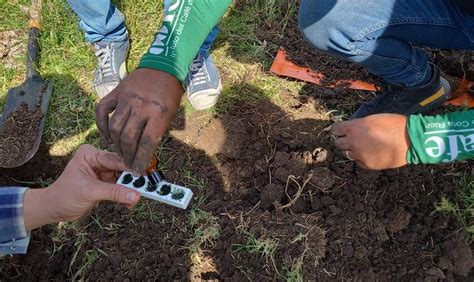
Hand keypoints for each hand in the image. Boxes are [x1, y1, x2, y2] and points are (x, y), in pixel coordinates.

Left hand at [23, 145, 140, 231]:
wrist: (55, 209)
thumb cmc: (64, 196)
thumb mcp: (90, 192)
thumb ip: (114, 192)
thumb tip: (135, 195)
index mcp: (90, 154)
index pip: (115, 159)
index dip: (130, 167)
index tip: (145, 174)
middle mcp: (98, 159)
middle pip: (122, 167)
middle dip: (133, 179)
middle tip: (146, 186)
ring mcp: (103, 171)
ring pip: (124, 177)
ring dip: (131, 188)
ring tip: (138, 197)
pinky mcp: (106, 182)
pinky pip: (121, 186)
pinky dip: (126, 194)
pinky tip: (130, 202)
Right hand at [95, 68, 182, 173]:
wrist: (163, 67)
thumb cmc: (170, 94)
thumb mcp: (170, 115)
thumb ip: (157, 132)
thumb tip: (145, 152)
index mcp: (159, 114)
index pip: (147, 143)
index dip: (140, 160)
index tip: (138, 170)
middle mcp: (141, 107)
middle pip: (129, 138)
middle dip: (128, 156)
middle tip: (128, 164)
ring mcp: (126, 98)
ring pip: (115, 128)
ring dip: (116, 144)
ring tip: (119, 153)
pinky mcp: (116, 92)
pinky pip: (102, 110)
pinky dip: (101, 125)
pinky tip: (106, 136)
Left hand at [331, 114, 409, 169]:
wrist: (409, 139)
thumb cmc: (393, 124)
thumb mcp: (372, 119)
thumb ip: (359, 124)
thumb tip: (351, 129)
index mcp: (353, 128)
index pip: (335, 129)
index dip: (337, 129)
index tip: (339, 130)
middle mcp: (353, 142)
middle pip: (338, 143)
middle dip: (343, 140)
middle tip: (349, 138)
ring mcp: (359, 154)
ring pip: (347, 153)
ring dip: (351, 149)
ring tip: (362, 146)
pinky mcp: (367, 164)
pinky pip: (358, 161)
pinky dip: (361, 158)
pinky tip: (370, 153)